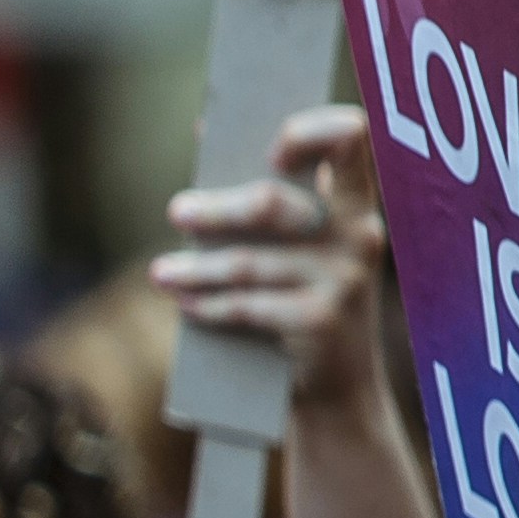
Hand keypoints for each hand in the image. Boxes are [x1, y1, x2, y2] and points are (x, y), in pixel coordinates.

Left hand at [154, 102, 393, 416]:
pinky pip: (247, 305)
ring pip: (247, 262)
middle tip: (176, 212)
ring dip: (195, 268)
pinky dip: (209, 305)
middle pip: (272, 203)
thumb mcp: (299, 246)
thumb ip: (267, 194)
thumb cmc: (302, 299)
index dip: (310, 130)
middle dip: (216, 210)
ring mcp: (343, 279)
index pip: (352, 139)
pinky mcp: (319, 320)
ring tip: (160, 272)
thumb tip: (206, 129)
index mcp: (355, 205)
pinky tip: (186, 304)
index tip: (268, 148)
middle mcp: (358, 236)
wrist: (336, 388)